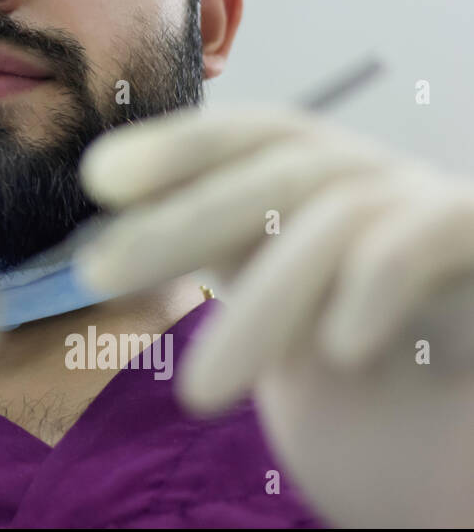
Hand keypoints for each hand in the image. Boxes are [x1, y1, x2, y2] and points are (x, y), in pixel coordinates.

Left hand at [72, 103, 473, 525]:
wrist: (456, 370)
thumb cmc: (345, 317)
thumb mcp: (267, 274)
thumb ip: (204, 245)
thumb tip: (97, 250)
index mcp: (307, 167)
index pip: (242, 138)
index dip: (175, 148)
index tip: (99, 177)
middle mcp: (363, 172)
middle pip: (271, 178)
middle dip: (178, 224)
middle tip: (94, 273)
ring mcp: (422, 202)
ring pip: (332, 228)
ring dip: (262, 310)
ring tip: (199, 393)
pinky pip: (425, 239)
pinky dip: (377, 283)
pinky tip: (337, 350)